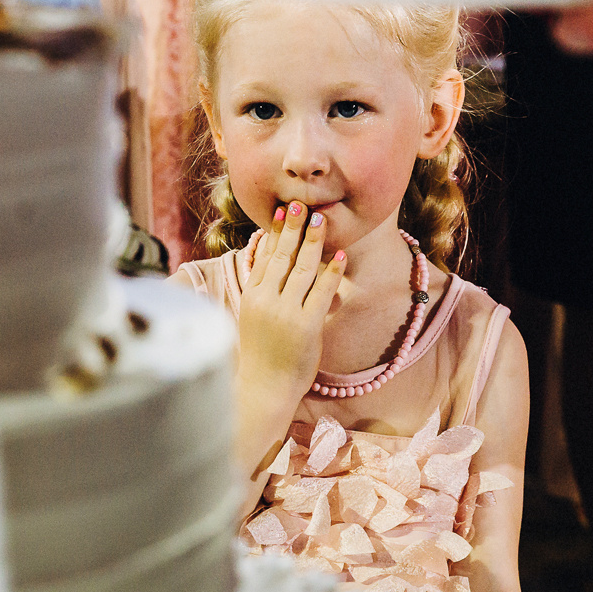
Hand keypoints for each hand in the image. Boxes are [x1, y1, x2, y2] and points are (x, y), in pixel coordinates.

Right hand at [235, 202, 346, 396]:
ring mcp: (285, 312)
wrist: (265, 387)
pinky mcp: (306, 326)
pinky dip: (332, 272)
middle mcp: (266, 300)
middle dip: (293, 228)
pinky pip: (321, 292)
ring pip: (302, 268)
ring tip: (322, 220)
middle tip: (302, 204)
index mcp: (252, 296)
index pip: (265, 256)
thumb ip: (265, 292)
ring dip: (313, 241)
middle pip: (282, 256)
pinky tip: (340, 256)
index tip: (281, 211)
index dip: (274, 232)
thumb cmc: (262, 354)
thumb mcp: (255, 317)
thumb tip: (280, 267)